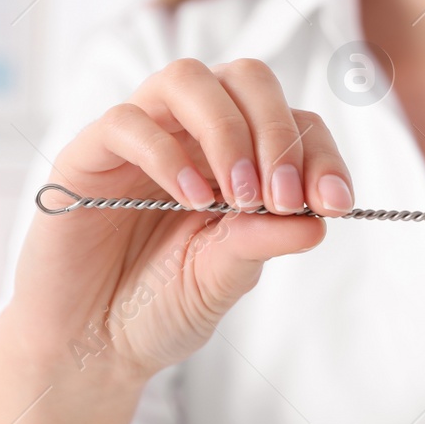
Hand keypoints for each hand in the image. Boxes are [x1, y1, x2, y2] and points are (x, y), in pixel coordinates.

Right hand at [5, 58, 352, 380]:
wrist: (91, 345)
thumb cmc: (161, 307)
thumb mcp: (226, 279)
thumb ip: (263, 243)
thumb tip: (318, 219)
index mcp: (238, 158)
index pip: (293, 122)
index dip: (318, 154)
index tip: (335, 203)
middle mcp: (192, 135)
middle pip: (246, 78)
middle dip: (277, 133)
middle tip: (282, 198)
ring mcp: (141, 139)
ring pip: (188, 79)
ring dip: (227, 131)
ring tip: (238, 198)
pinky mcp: (89, 155)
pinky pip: (127, 122)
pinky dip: (167, 154)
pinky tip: (189, 199)